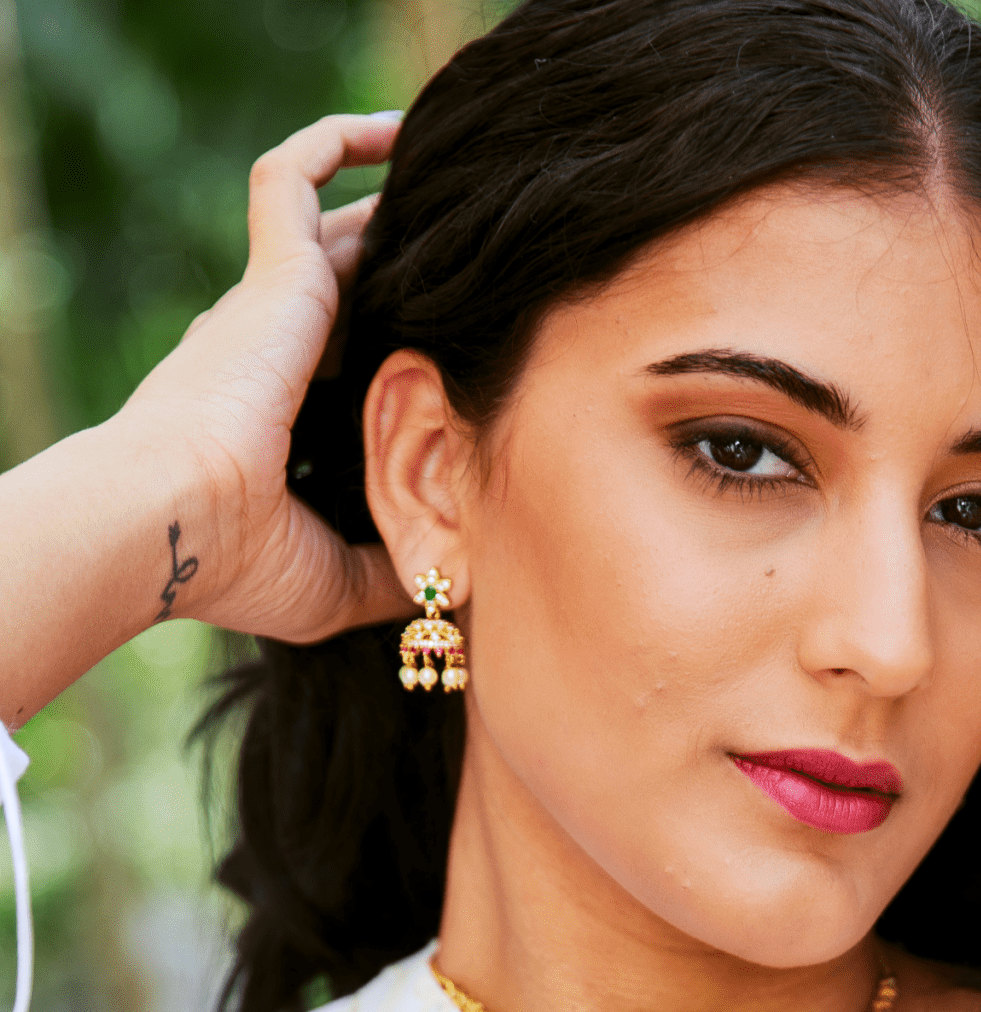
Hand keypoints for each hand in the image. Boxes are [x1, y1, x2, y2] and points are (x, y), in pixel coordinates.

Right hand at [116, 111, 410, 643]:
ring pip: (331, 222)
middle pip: (348, 282)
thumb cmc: (237, 563)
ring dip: (384, 195)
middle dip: (400, 263)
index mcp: (280, 414)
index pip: (344, 357)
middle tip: (471, 250)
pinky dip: (333, 141)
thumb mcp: (336, 580)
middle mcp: (271, 349)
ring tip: (452, 175)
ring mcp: (267, 308)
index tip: (454, 340)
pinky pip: (292, 176)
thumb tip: (454, 580)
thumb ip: (394, 569)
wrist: (175, 523)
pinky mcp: (270, 277)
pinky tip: (392, 128)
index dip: (391, 340)